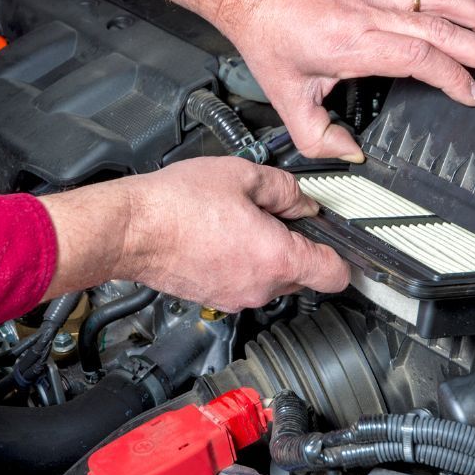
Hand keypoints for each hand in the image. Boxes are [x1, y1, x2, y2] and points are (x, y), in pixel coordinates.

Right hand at [38, 157, 347, 311]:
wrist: (131, 228)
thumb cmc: (178, 204)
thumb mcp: (243, 175)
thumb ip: (285, 189)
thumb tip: (303, 200)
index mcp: (278, 259)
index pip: (336, 275)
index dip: (344, 255)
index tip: (339, 240)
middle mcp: (260, 288)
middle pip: (303, 277)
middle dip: (298, 247)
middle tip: (279, 215)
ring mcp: (234, 297)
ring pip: (270, 280)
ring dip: (267, 256)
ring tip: (241, 222)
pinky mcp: (212, 298)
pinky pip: (242, 282)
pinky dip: (241, 263)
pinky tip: (220, 235)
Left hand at [146, 0, 474, 161]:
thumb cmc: (267, 35)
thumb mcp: (287, 99)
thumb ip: (319, 136)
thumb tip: (350, 153)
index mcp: (354, 43)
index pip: (423, 58)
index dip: (456, 77)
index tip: (472, 94)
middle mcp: (371, 12)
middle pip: (444, 28)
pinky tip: (463, 11)